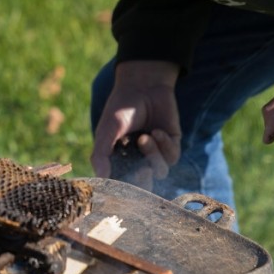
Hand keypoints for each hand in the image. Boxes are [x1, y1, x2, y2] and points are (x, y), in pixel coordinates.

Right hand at [90, 60, 181, 187]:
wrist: (143, 86)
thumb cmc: (120, 108)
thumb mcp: (107, 130)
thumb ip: (101, 154)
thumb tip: (100, 177)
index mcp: (119, 158)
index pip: (123, 181)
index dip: (125, 187)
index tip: (125, 183)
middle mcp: (137, 158)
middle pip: (144, 184)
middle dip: (144, 181)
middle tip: (142, 172)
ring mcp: (156, 152)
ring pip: (160, 171)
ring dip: (153, 156)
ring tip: (145, 137)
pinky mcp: (172, 144)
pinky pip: (172, 157)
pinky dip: (164, 145)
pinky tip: (157, 131)